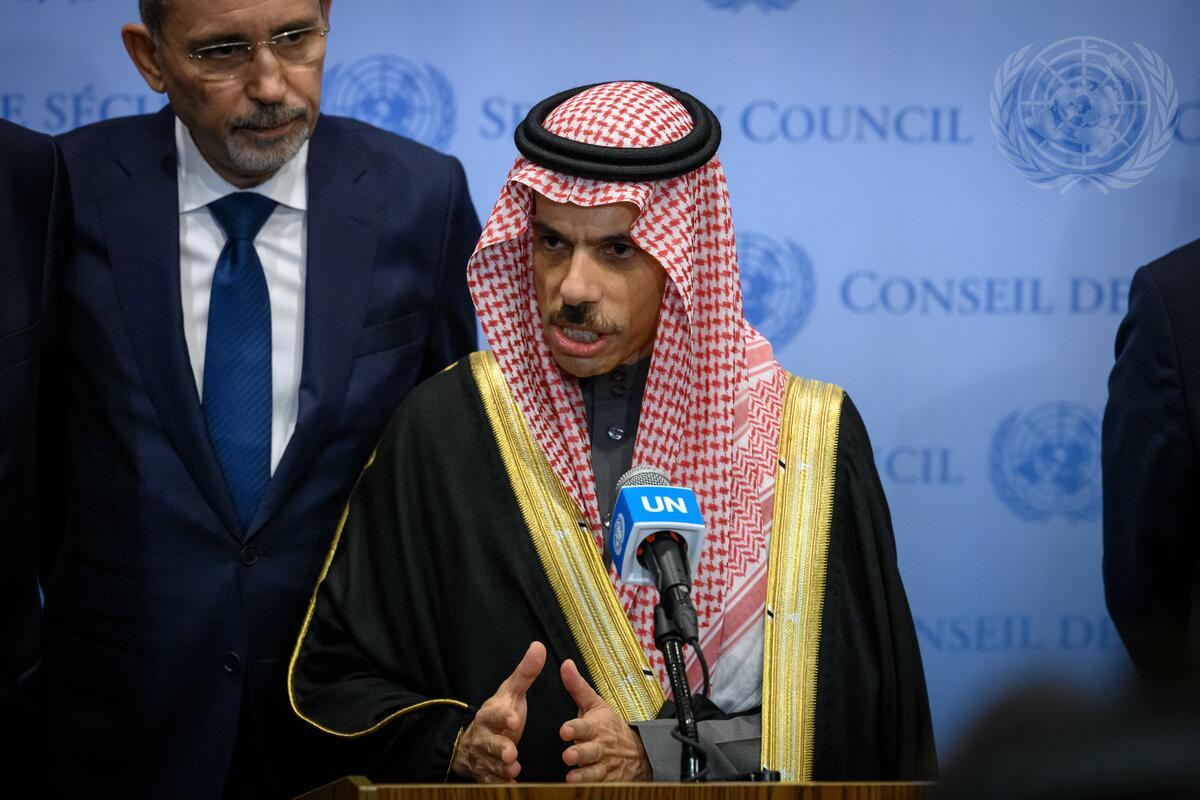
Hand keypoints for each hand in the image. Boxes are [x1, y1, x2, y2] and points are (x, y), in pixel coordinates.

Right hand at [451, 641, 545, 782]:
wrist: (472, 740)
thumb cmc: (500, 713)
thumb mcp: (511, 692)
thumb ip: (526, 673)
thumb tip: (538, 646)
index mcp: (490, 714)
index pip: (495, 714)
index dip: (503, 717)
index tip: (515, 719)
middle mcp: (484, 736)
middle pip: (489, 742)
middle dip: (499, 748)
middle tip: (511, 753)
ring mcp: (483, 756)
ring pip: (490, 764)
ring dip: (501, 769)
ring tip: (514, 769)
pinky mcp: (486, 773)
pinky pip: (491, 781)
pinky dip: (500, 784)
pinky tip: (514, 786)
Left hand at [559, 658, 652, 782]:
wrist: (639, 752)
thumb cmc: (610, 726)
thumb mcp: (595, 704)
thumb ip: (577, 687)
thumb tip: (565, 665)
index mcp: (596, 726)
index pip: (585, 726)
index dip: (575, 728)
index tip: (564, 730)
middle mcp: (601, 746)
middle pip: (591, 750)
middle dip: (580, 752)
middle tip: (568, 754)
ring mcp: (605, 765)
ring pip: (595, 771)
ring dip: (584, 774)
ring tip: (572, 777)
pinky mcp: (608, 780)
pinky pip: (601, 785)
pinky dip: (592, 787)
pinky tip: (580, 789)